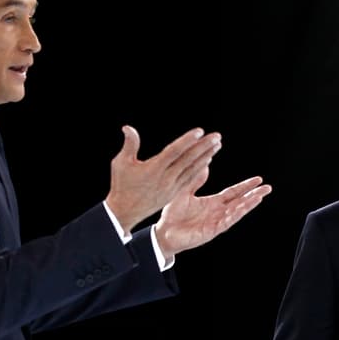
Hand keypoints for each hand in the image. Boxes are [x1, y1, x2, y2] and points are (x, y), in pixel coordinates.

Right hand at [104, 126, 220, 232]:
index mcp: (154, 169)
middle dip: (204, 147)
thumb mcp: (120, 163)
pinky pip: (190, 178)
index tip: (200, 131)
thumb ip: (129, 145)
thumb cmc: (121, 185)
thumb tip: (128, 127)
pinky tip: (208, 160)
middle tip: (217, 136)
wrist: (125, 212)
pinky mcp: (173, 193)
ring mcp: (171, 187)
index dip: (187, 140)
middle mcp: (165, 178)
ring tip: (217, 145)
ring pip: (192, 169)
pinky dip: (199, 168)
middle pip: (188, 159)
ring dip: (206, 156)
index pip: (174, 151)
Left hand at [153, 175, 270, 257]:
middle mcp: (217, 212)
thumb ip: (195, 179)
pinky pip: (227, 221)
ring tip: (261, 196)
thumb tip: (204, 163)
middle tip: (267, 187)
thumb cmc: (172, 215)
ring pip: (237, 211)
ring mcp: (216, 222)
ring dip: (249, 204)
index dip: (245, 186)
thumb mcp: (184, 192)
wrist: (163, 233)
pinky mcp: (212, 230)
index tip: (257, 180)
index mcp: (212, 203)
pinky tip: (245, 206)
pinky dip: (237, 214)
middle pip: (240, 201)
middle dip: (254, 194)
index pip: (233, 193)